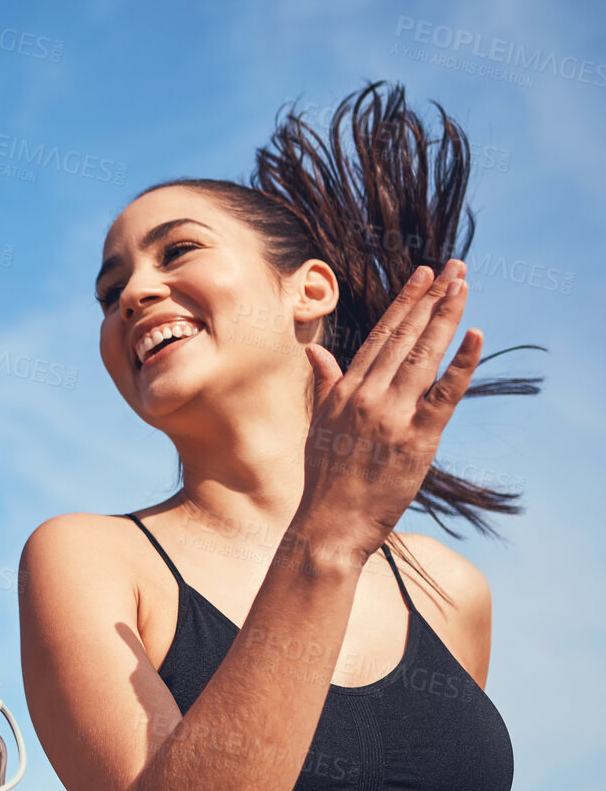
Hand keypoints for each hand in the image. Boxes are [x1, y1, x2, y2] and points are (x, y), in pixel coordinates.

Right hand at [295, 260, 482, 564]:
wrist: (329, 523)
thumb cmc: (325, 478)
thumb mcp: (320, 423)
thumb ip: (325, 382)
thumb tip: (315, 352)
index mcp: (345, 391)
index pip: (380, 335)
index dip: (405, 303)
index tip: (424, 276)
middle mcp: (366, 396)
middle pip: (405, 336)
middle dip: (431, 298)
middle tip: (454, 268)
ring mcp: (391, 415)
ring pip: (423, 355)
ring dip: (446, 317)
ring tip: (463, 286)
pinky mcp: (415, 438)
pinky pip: (444, 394)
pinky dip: (461, 363)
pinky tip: (475, 335)